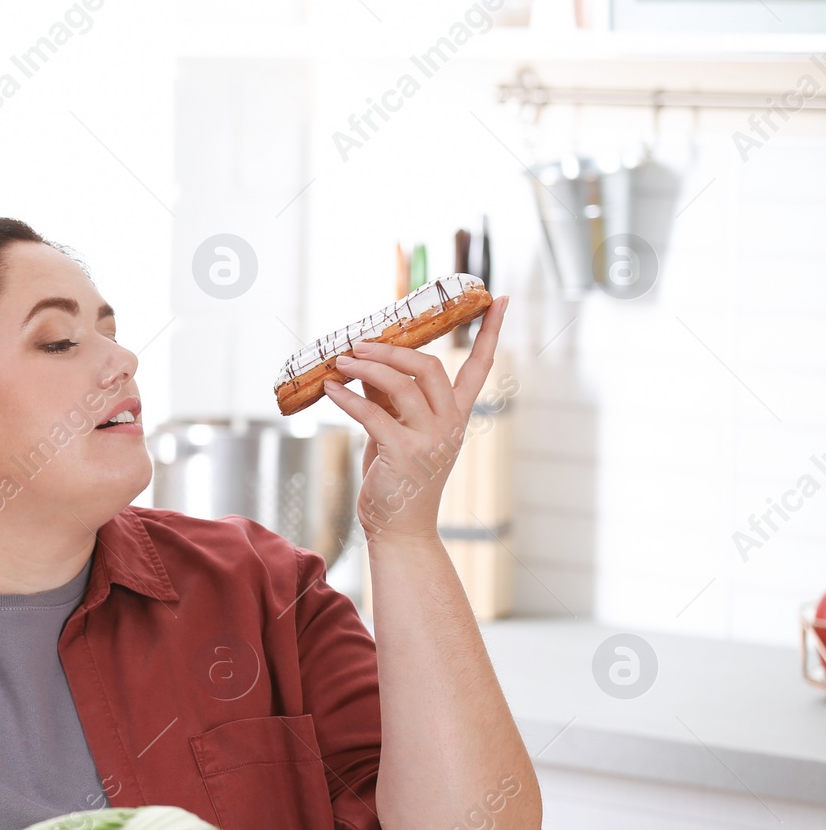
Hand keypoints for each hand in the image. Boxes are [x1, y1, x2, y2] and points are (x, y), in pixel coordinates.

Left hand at [322, 296, 509, 540]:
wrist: (399, 531)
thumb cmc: (396, 480)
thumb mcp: (396, 432)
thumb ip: (388, 398)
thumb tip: (365, 363)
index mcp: (456, 417)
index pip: (480, 366)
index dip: (490, 332)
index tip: (500, 299)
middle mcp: (450, 425)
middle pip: (430, 366)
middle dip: (393, 349)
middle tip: (360, 343)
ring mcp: (430, 440)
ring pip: (402, 384)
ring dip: (366, 366)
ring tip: (341, 360)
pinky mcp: (404, 453)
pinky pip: (372, 413)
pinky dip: (347, 397)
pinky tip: (330, 388)